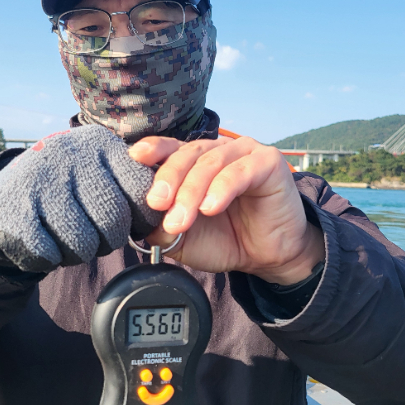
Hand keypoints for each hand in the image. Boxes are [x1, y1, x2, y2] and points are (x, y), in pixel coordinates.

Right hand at [0, 125, 161, 271]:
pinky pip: (50, 253)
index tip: (133, 225)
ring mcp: (39, 180)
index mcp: (99, 144)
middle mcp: (70, 155)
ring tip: (69, 238)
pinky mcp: (12, 210)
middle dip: (109, 240)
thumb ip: (131, 185)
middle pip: (113, 221)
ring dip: (79, 252)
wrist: (3, 200)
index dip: (142, 216)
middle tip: (96, 236)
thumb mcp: (99, 172)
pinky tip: (44, 242)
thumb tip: (163, 215)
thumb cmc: (66, 191)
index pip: (141, 187)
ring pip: (82, 242)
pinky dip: (50, 258)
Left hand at [129, 136, 324, 284]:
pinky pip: (240, 172)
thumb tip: (140, 221)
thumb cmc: (227, 240)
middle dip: (168, 179)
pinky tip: (211, 208)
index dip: (153, 149)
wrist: (269, 257)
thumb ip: (161, 227)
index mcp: (196, 162)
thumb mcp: (184, 238)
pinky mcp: (268, 162)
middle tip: (157, 204)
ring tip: (182, 220)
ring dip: (191, 192)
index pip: (170, 147)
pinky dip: (221, 189)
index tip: (135, 157)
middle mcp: (218, 151)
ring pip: (211, 163)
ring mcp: (244, 152)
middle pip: (187, 154)